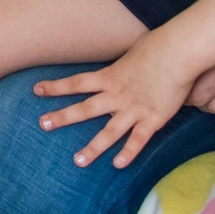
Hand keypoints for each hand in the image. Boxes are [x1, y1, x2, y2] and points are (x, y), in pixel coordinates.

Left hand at [33, 38, 195, 168]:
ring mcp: (134, 109)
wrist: (178, 53)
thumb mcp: (130, 54)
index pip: (76, 83)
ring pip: (109, 132)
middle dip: (62, 117)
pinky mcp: (153, 119)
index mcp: (109, 77)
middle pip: (85, 109)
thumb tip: (121, 68)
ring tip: (78, 161)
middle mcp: (117, 95)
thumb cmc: (156, 48)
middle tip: (42, 124)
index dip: (56, 86)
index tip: (36, 90)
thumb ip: (122, 67)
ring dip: (93, 147)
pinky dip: (128, 153)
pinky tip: (117, 165)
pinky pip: (138, 139)